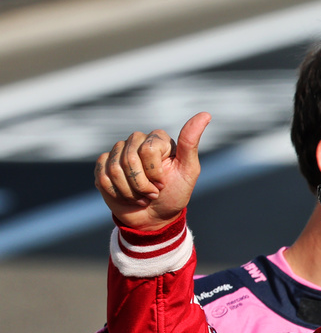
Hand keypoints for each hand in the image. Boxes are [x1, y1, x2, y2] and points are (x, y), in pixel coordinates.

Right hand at [93, 112, 209, 230]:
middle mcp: (135, 141)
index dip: (155, 173)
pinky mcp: (103, 166)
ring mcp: (117, 153)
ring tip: (141, 196)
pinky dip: (116, 193)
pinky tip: (126, 196)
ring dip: (130, 191)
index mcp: (157, 139)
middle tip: (153, 193)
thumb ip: (190, 142)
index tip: (164, 184)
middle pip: (129, 159)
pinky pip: (103, 177)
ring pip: (115, 170)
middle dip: (142, 185)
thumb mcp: (189, 171)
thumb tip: (205, 114)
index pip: (147, 150)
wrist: (156, 218)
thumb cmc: (175, 194)